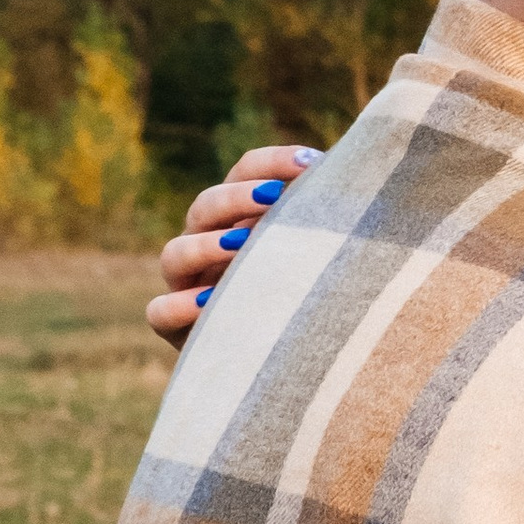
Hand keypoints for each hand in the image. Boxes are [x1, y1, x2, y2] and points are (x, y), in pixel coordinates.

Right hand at [146, 142, 321, 347]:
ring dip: (204, 245)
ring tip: (239, 246)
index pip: (245, 173)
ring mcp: (187, 285)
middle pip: (205, 206)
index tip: (312, 163)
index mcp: (241, 217)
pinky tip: (209, 302)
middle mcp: (208, 244)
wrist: (288, 361)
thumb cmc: (312, 297)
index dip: (272, 162)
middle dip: (237, 197)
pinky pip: (160, 311)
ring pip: (174, 254)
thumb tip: (364, 182)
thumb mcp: (321, 256)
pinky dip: (178, 305)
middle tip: (274, 197)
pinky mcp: (178, 328)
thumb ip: (331, 222)